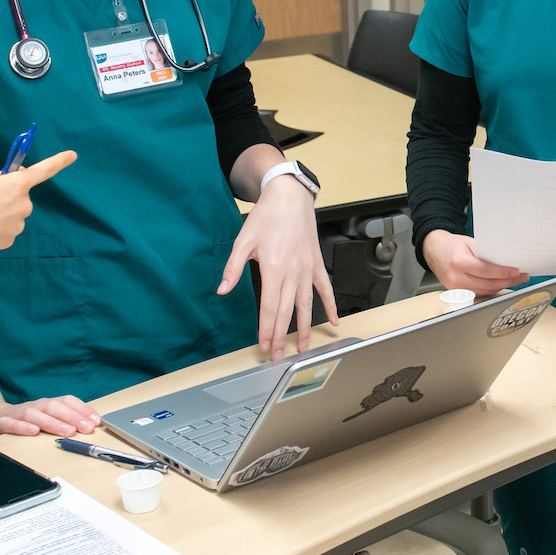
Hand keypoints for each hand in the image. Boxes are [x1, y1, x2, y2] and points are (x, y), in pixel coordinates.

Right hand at [0, 395, 101, 442]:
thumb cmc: (22, 423)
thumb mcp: (45, 421)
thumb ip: (65, 422)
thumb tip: (92, 426)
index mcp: (46, 405)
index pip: (66, 402)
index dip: (82, 409)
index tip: (96, 421)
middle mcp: (34, 407)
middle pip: (54, 407)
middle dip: (72, 417)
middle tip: (86, 428)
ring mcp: (17, 414)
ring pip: (35, 415)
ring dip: (53, 422)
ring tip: (67, 431)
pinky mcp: (1, 423)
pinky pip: (11, 424)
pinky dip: (22, 427)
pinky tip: (33, 432)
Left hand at [221, 181, 337, 359]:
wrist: (289, 198)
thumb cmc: (266, 217)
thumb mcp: (243, 240)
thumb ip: (233, 268)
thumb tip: (222, 290)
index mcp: (273, 268)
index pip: (270, 307)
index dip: (267, 329)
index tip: (264, 346)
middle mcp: (293, 272)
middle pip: (287, 311)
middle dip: (282, 336)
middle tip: (278, 356)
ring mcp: (307, 269)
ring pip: (307, 305)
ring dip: (304, 328)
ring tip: (303, 348)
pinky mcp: (316, 264)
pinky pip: (326, 289)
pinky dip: (330, 306)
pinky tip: (333, 322)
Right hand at [421, 231, 528, 295]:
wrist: (434, 251)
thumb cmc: (452, 245)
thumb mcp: (469, 243)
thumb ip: (485, 253)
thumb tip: (506, 261)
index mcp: (458, 262)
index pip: (485, 270)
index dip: (502, 273)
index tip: (516, 271)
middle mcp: (456, 277)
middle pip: (487, 284)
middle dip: (507, 281)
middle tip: (521, 276)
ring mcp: (455, 288)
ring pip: (485, 291)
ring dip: (502, 286)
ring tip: (515, 280)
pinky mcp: (457, 293)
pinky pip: (479, 293)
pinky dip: (492, 289)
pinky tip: (502, 283)